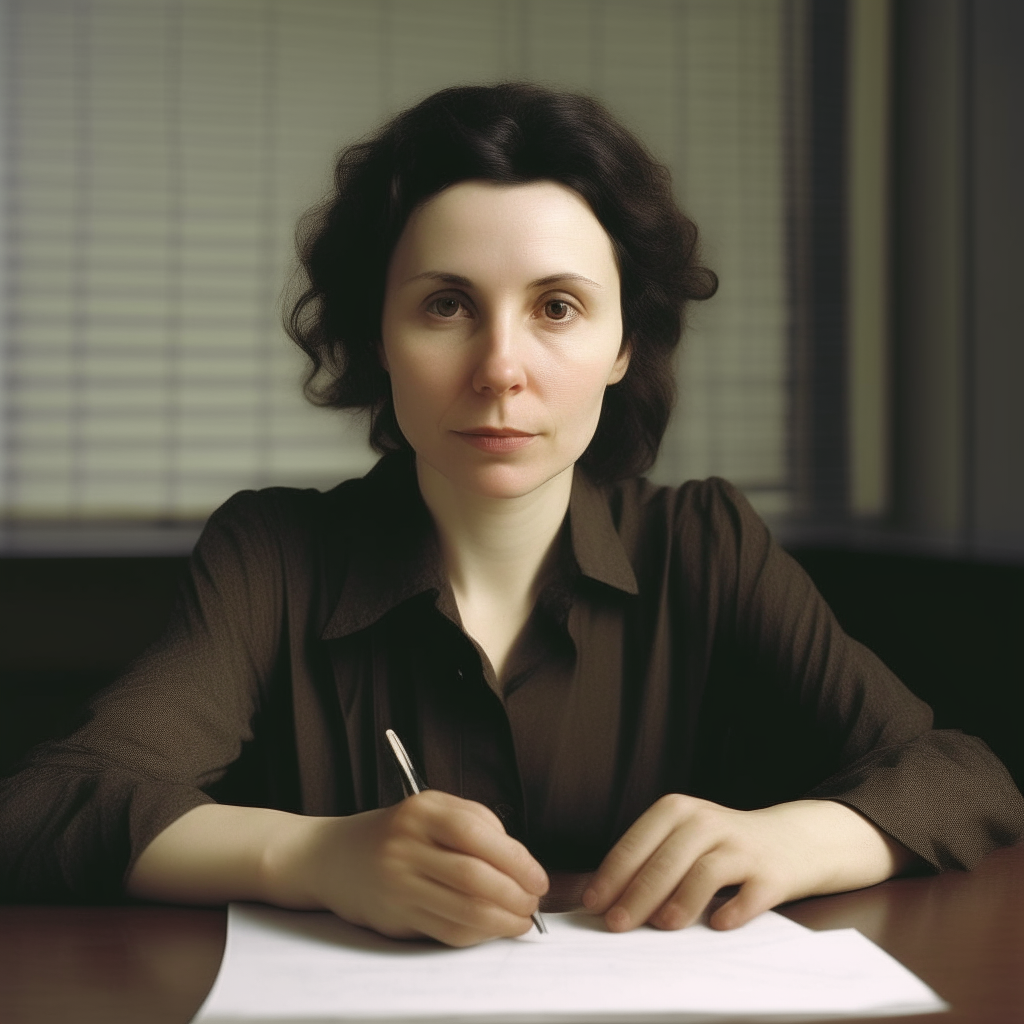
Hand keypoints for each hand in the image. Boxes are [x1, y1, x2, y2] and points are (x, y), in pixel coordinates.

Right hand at [269, 790, 547, 946]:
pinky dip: (477, 934)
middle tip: (534, 903)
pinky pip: (446, 930)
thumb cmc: (394, 832)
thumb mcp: (430, 809)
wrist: (332, 856)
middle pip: (474, 876)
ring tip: (521, 920)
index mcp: (422, 810)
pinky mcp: (394, 915)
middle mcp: (407, 845)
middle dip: (515, 895)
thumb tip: (520, 861)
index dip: (517, 860)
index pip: (478, 834)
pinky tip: (492, 929)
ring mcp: (398, 882)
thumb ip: (475, 822)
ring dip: (502, 920)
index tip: (538, 877)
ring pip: (463, 909)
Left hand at [582, 795, 913, 932]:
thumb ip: (645, 861)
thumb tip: (597, 895)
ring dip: (681, 901)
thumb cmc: (721, 844)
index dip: (613, 874)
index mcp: (677, 810)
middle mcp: (707, 821)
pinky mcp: (772, 872)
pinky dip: (733, 910)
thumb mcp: (681, 839)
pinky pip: (751, 893)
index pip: (637, 842)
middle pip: (666, 859)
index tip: (594, 902)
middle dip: (638, 894)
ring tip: (663, 925)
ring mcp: (742, 846)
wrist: (790, 840)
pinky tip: (718, 925)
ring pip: (705, 872)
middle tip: (618, 924)